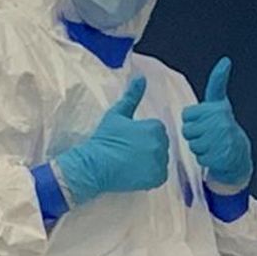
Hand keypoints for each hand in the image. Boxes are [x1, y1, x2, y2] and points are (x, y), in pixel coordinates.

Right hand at [53, 77, 168, 206]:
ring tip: (131, 162)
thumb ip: (132, 96)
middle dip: (148, 147)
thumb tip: (141, 76)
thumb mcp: (117, 113)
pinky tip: (135, 172)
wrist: (95, 165)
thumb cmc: (105, 138)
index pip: (156, 130)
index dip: (142, 135)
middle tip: (129, 152)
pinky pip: (160, 175)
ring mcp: (160, 162)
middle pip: (160, 145)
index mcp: (155, 127)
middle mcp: (161, 144)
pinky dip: (150, 175)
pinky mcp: (158, 178)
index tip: (129, 140)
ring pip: (160, 160)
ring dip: (150, 161)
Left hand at [181, 57, 251, 187]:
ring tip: (212, 145)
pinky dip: (205, 160)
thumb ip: (218, 82)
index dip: (192, 120)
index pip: (187, 114)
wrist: (238, 154)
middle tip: (208, 136)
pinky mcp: (222, 156)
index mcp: (218, 108)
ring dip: (199, 148)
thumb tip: (226, 60)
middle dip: (194, 135)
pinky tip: (216, 156)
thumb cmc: (223, 126)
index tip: (205, 121)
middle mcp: (222, 122)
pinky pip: (200, 158)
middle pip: (187, 130)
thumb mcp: (220, 102)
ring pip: (193, 145)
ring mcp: (223, 139)